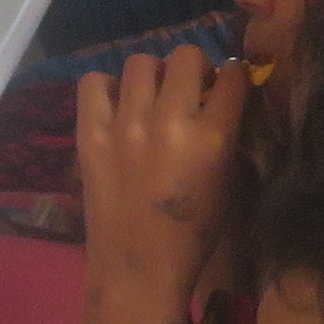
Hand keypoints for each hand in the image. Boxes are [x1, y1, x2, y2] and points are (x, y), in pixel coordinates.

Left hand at [74, 47, 247, 296]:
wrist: (138, 267)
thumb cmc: (192, 234)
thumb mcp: (227, 182)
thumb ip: (227, 135)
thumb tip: (222, 97)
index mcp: (213, 137)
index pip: (233, 77)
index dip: (233, 77)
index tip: (225, 86)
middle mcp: (170, 121)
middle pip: (185, 56)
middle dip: (194, 68)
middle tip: (188, 89)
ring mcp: (126, 125)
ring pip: (141, 62)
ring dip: (153, 75)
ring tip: (150, 97)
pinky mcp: (90, 134)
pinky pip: (93, 83)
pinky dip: (106, 88)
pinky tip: (116, 107)